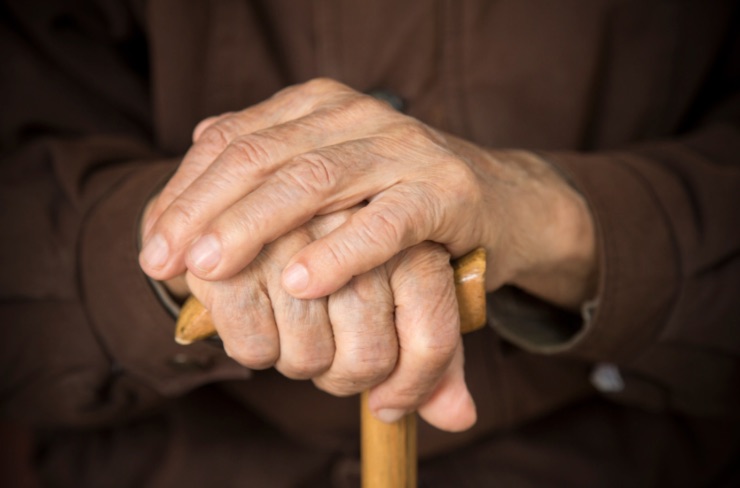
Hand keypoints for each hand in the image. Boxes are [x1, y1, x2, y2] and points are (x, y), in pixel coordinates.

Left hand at [141, 78, 596, 309]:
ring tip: (211, 268)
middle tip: (166, 261)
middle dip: (205, 212)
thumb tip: (193, 165)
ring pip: (314, 181)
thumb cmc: (397, 197)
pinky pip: (387, 222)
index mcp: (319, 106)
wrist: (499, 200)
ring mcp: (403, 149)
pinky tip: (301, 281)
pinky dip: (343, 252)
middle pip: (262, 157)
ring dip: (255, 226)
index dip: (186, 193)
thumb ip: (267, 168)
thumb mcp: (328, 176)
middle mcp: (357, 116)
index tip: (154, 250)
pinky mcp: (446, 192)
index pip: (233, 139)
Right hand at [178, 209, 475, 431]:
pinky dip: (257, 351)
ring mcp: (289, 235)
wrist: (251, 194)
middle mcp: (355, 224)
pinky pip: (257, 349)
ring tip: (292, 328)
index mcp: (406, 229)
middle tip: (331, 358)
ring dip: (301, 363)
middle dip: (347, 378)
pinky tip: (255, 317)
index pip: (432, 335)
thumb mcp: (402, 285)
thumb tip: (460, 419)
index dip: (415, 386)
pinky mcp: (230, 257)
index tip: (388, 405)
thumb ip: (430, 351)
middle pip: (369, 356)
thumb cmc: (342, 252)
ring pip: (312, 358)